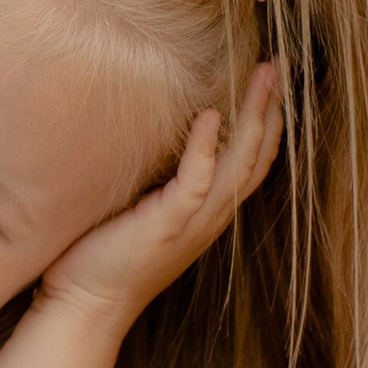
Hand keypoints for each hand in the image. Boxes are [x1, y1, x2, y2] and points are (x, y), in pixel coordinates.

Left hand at [38, 62, 282, 327]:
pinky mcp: (167, 226)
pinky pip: (195, 182)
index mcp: (209, 210)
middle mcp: (211, 215)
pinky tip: (210, 115)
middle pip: (257, 155)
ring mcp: (194, 222)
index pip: (252, 159)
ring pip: (239, 163)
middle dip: (272, 108)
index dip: (268, 120)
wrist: (86, 303)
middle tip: (282, 63)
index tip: (274, 77)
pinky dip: (205, 147)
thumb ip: (158, 175)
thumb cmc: (104, 253)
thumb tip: (152, 129)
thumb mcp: (141, 205)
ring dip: (253, 117)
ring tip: (264, 76)